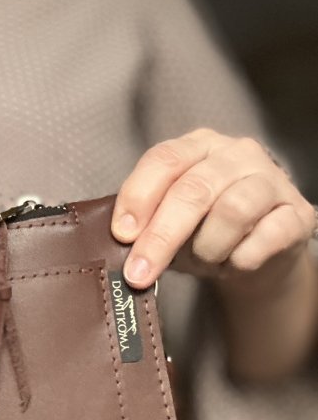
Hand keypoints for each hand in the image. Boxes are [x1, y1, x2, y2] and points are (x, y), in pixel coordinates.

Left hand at [111, 128, 315, 290]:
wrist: (255, 257)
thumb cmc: (203, 233)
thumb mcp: (168, 224)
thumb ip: (146, 225)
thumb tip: (121, 243)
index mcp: (198, 146)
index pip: (163, 160)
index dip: (138, 197)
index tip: (122, 234)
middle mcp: (237, 154)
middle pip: (194, 189)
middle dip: (161, 237)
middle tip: (140, 273)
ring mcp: (272, 180)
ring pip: (232, 210)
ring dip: (208, 248)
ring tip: (203, 263)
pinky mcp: (298, 213)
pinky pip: (266, 237)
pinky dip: (242, 259)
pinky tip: (234, 264)